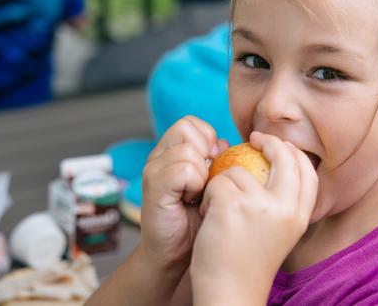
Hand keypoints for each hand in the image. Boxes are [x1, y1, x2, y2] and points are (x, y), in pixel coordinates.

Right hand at [139, 116, 226, 271]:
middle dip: (205, 152)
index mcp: (170, 152)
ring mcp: (153, 170)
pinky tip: (191, 200)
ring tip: (197, 193)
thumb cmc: (196, 220)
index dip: (208, 139)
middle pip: (186, 127)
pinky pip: (184, 169)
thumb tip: (225, 143)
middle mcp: (158, 156)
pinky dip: (195, 184)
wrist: (175, 254)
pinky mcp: (154, 186)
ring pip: (188, 150)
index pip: (191, 123)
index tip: (212, 164)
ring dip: (202, 173)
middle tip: (205, 178)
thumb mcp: (211, 184)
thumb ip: (216, 162)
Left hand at [190, 131, 317, 304]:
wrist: (229, 292)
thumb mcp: (278, 232)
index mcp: (299, 216)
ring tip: (220, 212)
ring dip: (224, 185)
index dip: (295, 153)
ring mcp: (260, 205)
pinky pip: (217, 182)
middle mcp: (285, 208)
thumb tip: (278, 162)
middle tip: (253, 139)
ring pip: (239, 169)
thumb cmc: (247, 264)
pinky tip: (210, 218)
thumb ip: (281, 202)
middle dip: (269, 142)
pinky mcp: (233, 206)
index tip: (280, 145)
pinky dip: (208, 196)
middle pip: (284, 157)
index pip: (308, 172)